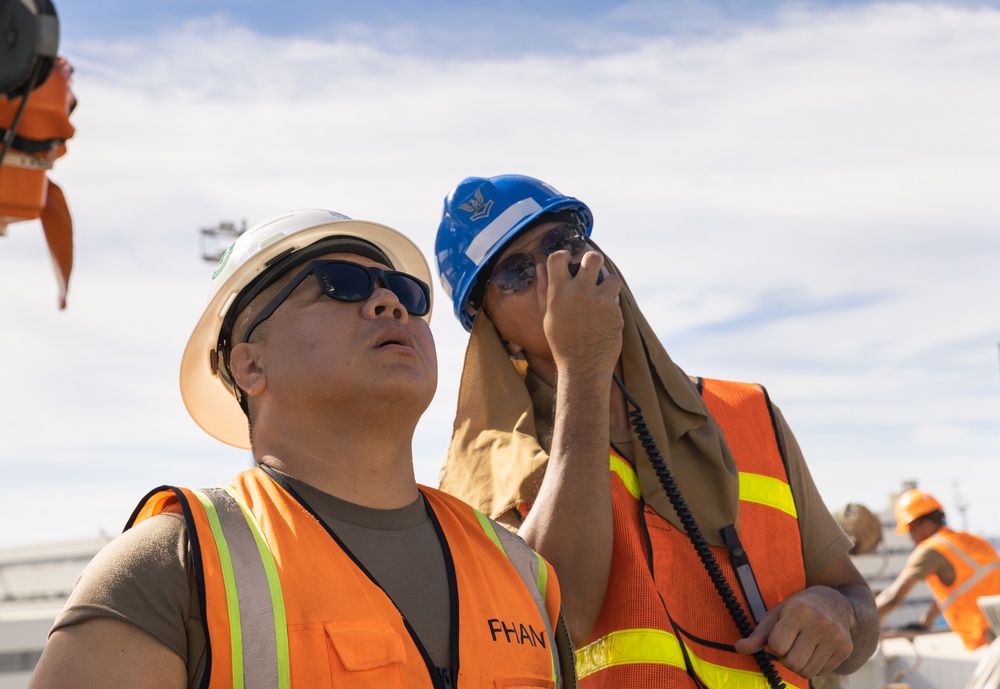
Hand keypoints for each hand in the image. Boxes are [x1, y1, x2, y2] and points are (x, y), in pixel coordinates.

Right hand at [537, 249, 621, 377]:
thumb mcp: (546, 316)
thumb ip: (544, 289)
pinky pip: (616, 298)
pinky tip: (604, 318)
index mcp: (558, 292)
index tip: (569, 262)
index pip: (558, 257)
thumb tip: (540, 266)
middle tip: (592, 271)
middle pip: (592, 257)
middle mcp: (578, 292)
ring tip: (601, 297)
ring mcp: (598, 301)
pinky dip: (611, 305)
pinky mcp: (614, 311)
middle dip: (593, 260)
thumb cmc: (562, 342)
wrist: (582, 367)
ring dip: (607, 284)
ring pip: (611, 276)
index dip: (564, 255)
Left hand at [734, 585, 854, 678]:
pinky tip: (815, 649)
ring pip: (806, 671)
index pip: (777, 646)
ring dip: (799, 665)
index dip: (774, 646)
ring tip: (802, 647)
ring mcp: (836, 637)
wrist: (837, 603)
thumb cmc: (800, 608)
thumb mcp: (777, 614)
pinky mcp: (846, 649)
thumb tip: (739, 648)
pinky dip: (813, 665)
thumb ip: (758, 634)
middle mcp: (820, 623)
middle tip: (790, 645)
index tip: (779, 637)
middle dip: (786, 659)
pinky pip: (820, 672)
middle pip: (792, 663)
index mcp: (799, 611)